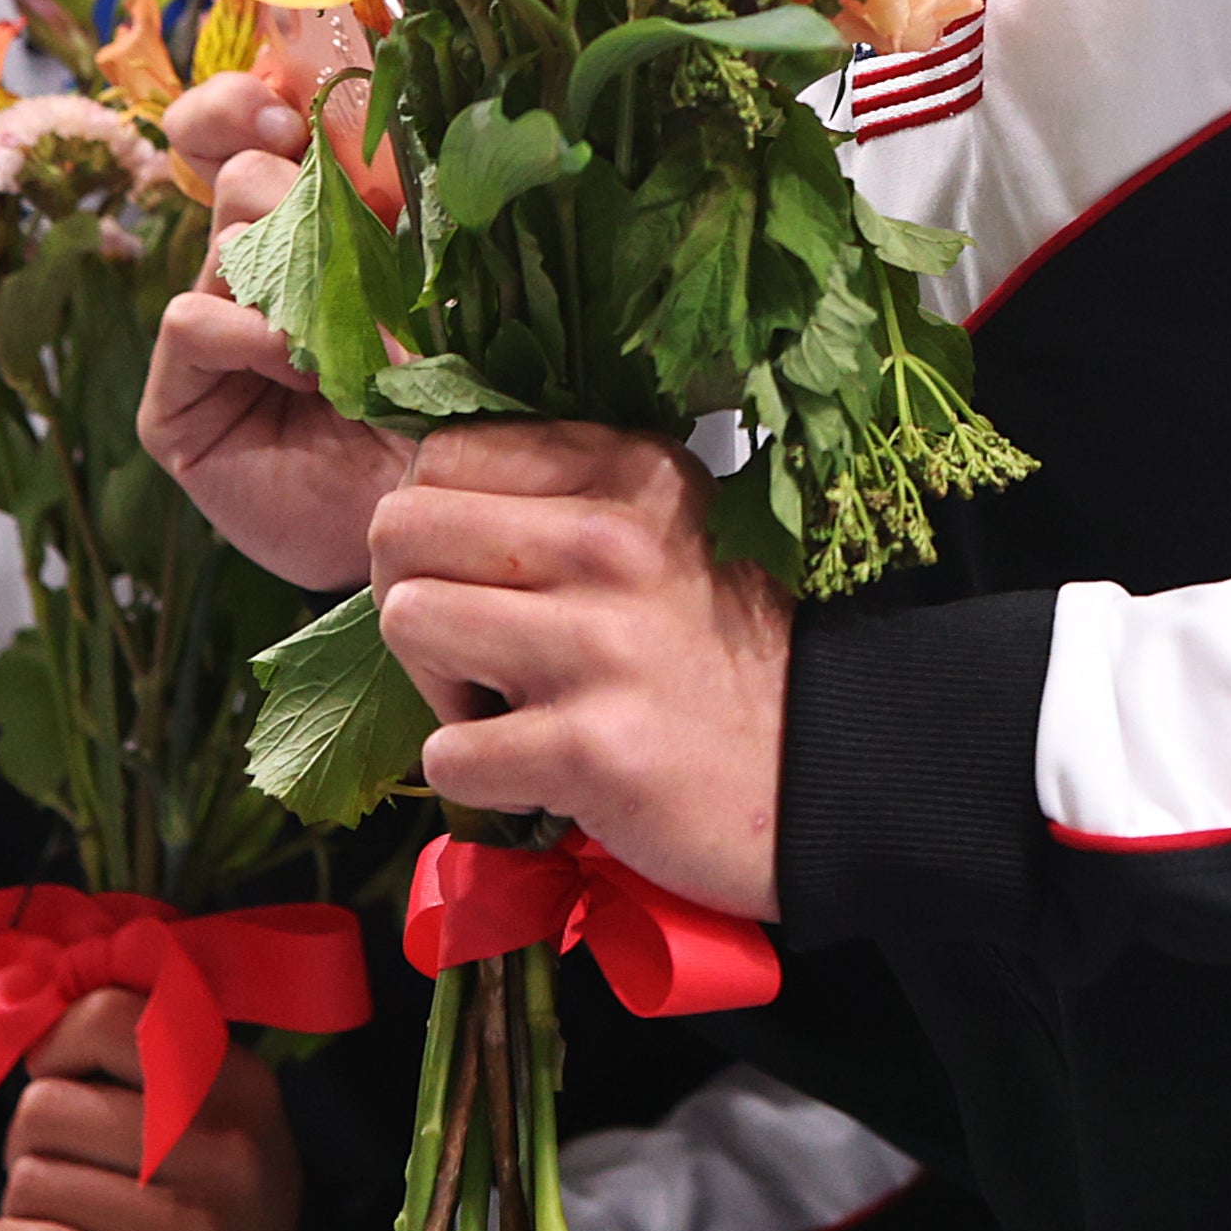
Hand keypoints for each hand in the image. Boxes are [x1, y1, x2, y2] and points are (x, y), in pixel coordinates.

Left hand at [0, 985, 300, 1230]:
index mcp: (242, 1086)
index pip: (114, 1017)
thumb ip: (159, 1062)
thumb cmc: (208, 1222)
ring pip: (29, 1180)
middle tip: (51, 1163)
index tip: (54, 1072)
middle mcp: (228, 1149)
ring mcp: (197, 1228)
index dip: (58, 1041)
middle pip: (48, 1105)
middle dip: (27, 1140)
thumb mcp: (219, 1129)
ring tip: (60, 1215)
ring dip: (21, 1203)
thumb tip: (49, 999)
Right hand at [137, 92, 408, 594]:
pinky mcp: (179, 404)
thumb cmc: (446, 407)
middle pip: (238, 173)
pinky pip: (190, 322)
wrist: (428, 524)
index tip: (292, 114)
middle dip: (297, 188)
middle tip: (353, 228)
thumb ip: (409, 223)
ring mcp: (208, 336)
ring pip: (221, 238)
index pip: (239, 127)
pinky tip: (303, 368)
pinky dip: (249, 333)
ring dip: (294, 270)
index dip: (245, 102)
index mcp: (310, 230)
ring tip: (349, 324)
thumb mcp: (440, 298)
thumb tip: (400, 141)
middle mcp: (249, 271)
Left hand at [372, 426, 787, 923]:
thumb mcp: (665, 529)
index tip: (479, 577)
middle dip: (414, 597)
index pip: (440, 451)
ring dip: (437, 687)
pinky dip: (479, 778)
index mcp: (627, 468)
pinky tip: (543, 774)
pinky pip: (446, 753)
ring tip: (508, 708)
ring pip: (405, 621)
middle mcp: (611, 540)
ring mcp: (598, 644)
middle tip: (476, 652)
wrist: (832, 768)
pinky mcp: (589, 750)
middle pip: (398, 528)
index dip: (433, 524)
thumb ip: (561, 495)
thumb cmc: (729, 650)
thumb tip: (418, 488)